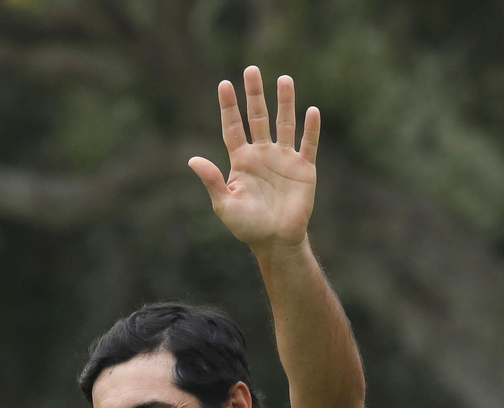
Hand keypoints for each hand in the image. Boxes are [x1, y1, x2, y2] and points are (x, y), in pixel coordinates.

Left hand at [188, 67, 319, 253]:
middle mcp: (262, 154)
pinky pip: (308, 144)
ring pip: (284, 123)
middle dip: (255, 94)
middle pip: (258, 117)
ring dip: (285, 102)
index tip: (224, 83)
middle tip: (252, 70)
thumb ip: (211, 181)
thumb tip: (192, 160)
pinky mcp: (304, 168)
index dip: (229, 106)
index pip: (233, 127)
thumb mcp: (225, 205)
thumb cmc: (247, 226)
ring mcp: (284, 159)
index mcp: (241, 160)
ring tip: (284, 79)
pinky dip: (310, 129)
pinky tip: (311, 111)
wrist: (275, 241)